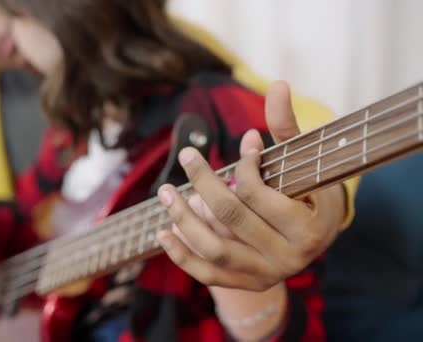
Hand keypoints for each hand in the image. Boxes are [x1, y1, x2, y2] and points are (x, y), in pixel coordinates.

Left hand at [156, 81, 345, 290]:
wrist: (316, 237)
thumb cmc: (309, 192)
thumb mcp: (303, 162)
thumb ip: (287, 128)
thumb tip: (278, 84)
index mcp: (308, 228)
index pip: (259, 194)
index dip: (244, 166)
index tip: (242, 144)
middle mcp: (288, 258)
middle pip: (231, 217)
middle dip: (204, 182)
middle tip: (186, 157)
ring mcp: (266, 275)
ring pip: (214, 248)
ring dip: (184, 218)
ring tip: (167, 192)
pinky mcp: (246, 283)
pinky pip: (207, 274)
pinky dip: (181, 255)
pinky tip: (163, 231)